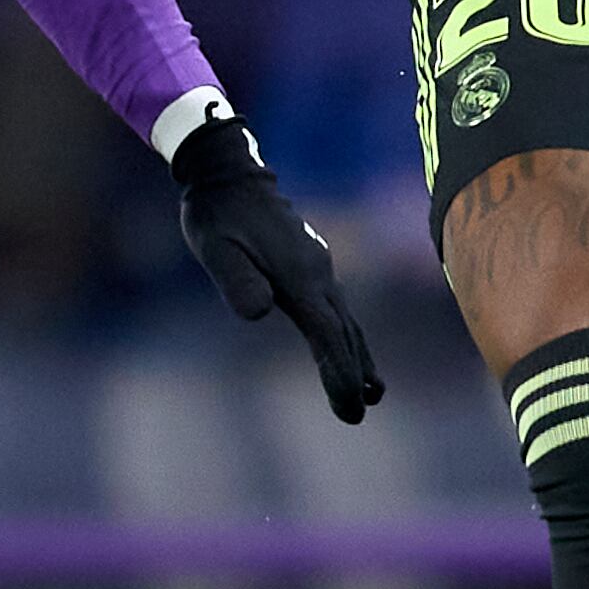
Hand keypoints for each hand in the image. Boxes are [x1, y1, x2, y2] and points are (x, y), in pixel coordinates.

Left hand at [174, 112, 382, 421]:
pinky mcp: (313, 266)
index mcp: (298, 275)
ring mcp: (319, 268)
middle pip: (343, 332)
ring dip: (358, 356)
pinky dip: (348, 335)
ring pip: (346, 320)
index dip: (339, 371)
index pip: (325, 333)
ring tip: (373, 392)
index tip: (349, 405)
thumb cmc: (217, 215)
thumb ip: (237, 281)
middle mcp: (318, 274)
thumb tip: (260, 313)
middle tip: (357, 414)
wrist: (230, 174)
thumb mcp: (215, 249)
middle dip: (353, 373)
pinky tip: (352, 350)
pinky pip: (338, 309)